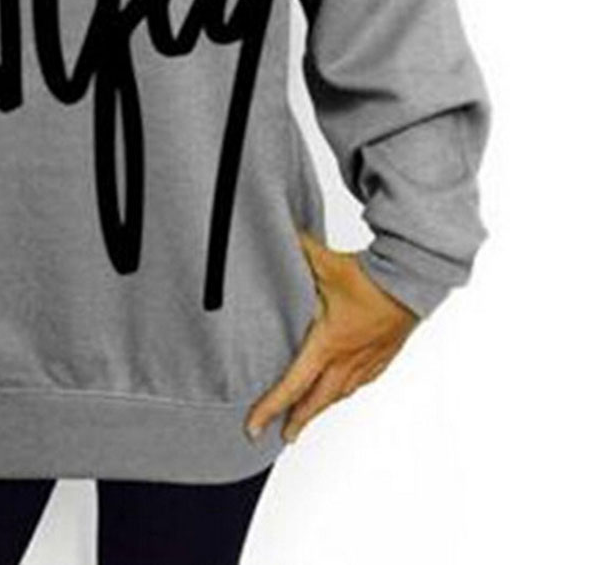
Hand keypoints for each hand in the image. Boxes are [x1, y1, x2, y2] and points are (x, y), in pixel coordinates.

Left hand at [244, 231, 418, 443]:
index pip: (292, 384)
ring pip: (339, 394)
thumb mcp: (326, 262)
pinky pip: (360, 382)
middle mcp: (346, 359)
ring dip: (321, 409)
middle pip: (316, 401)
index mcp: (327, 344)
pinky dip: (344, 392)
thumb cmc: (372, 277)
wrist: (415, 282)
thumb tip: (276, 231)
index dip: (270, 408)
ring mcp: (367, 360)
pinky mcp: (383, 355)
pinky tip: (342, 391)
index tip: (253, 426)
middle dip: (296, 420)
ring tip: (308, 418)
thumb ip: (297, 249)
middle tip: (282, 436)